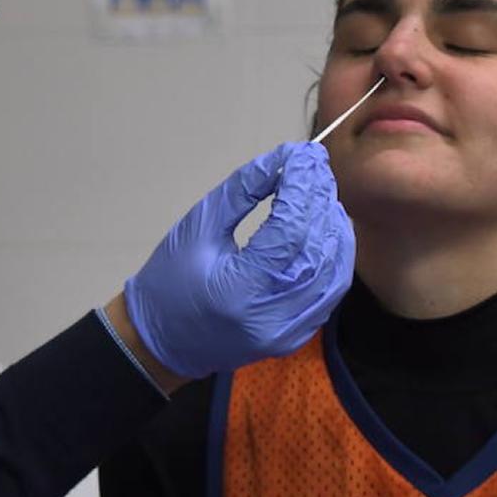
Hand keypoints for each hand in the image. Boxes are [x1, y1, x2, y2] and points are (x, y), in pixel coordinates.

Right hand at [124, 141, 354, 379]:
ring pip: (333, 270)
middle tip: (315, 166)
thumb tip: (283, 160)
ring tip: (321, 191)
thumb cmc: (170, 281)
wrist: (162, 342)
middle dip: (321, 200)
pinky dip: (334, 254)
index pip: (288, 231)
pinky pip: (330, 290)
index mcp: (238, 291)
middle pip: (316, 249)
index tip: (304, 154)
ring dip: (333, 225)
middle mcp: (271, 317)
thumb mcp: (198, 227)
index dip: (301, 188)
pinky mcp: (297, 336)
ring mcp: (288, 332)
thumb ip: (243, 191)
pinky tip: (326, 227)